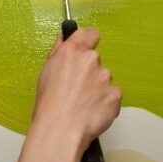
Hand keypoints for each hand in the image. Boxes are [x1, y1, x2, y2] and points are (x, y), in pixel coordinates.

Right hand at [32, 28, 121, 150]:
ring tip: (81, 103)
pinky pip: (111, 95)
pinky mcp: (116, 95)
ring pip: (103, 79)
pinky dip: (104, 102)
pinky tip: (91, 111)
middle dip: (88, 70)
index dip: (87, 40)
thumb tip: (65, 39)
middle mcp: (92, 59)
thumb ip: (59, 52)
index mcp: (73, 50)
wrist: (61, 128)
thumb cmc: (48, 102)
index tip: (84, 48)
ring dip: (96, 87)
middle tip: (75, 87)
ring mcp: (106, 77)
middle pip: (94, 60)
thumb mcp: (46, 71)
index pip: (90, 33)